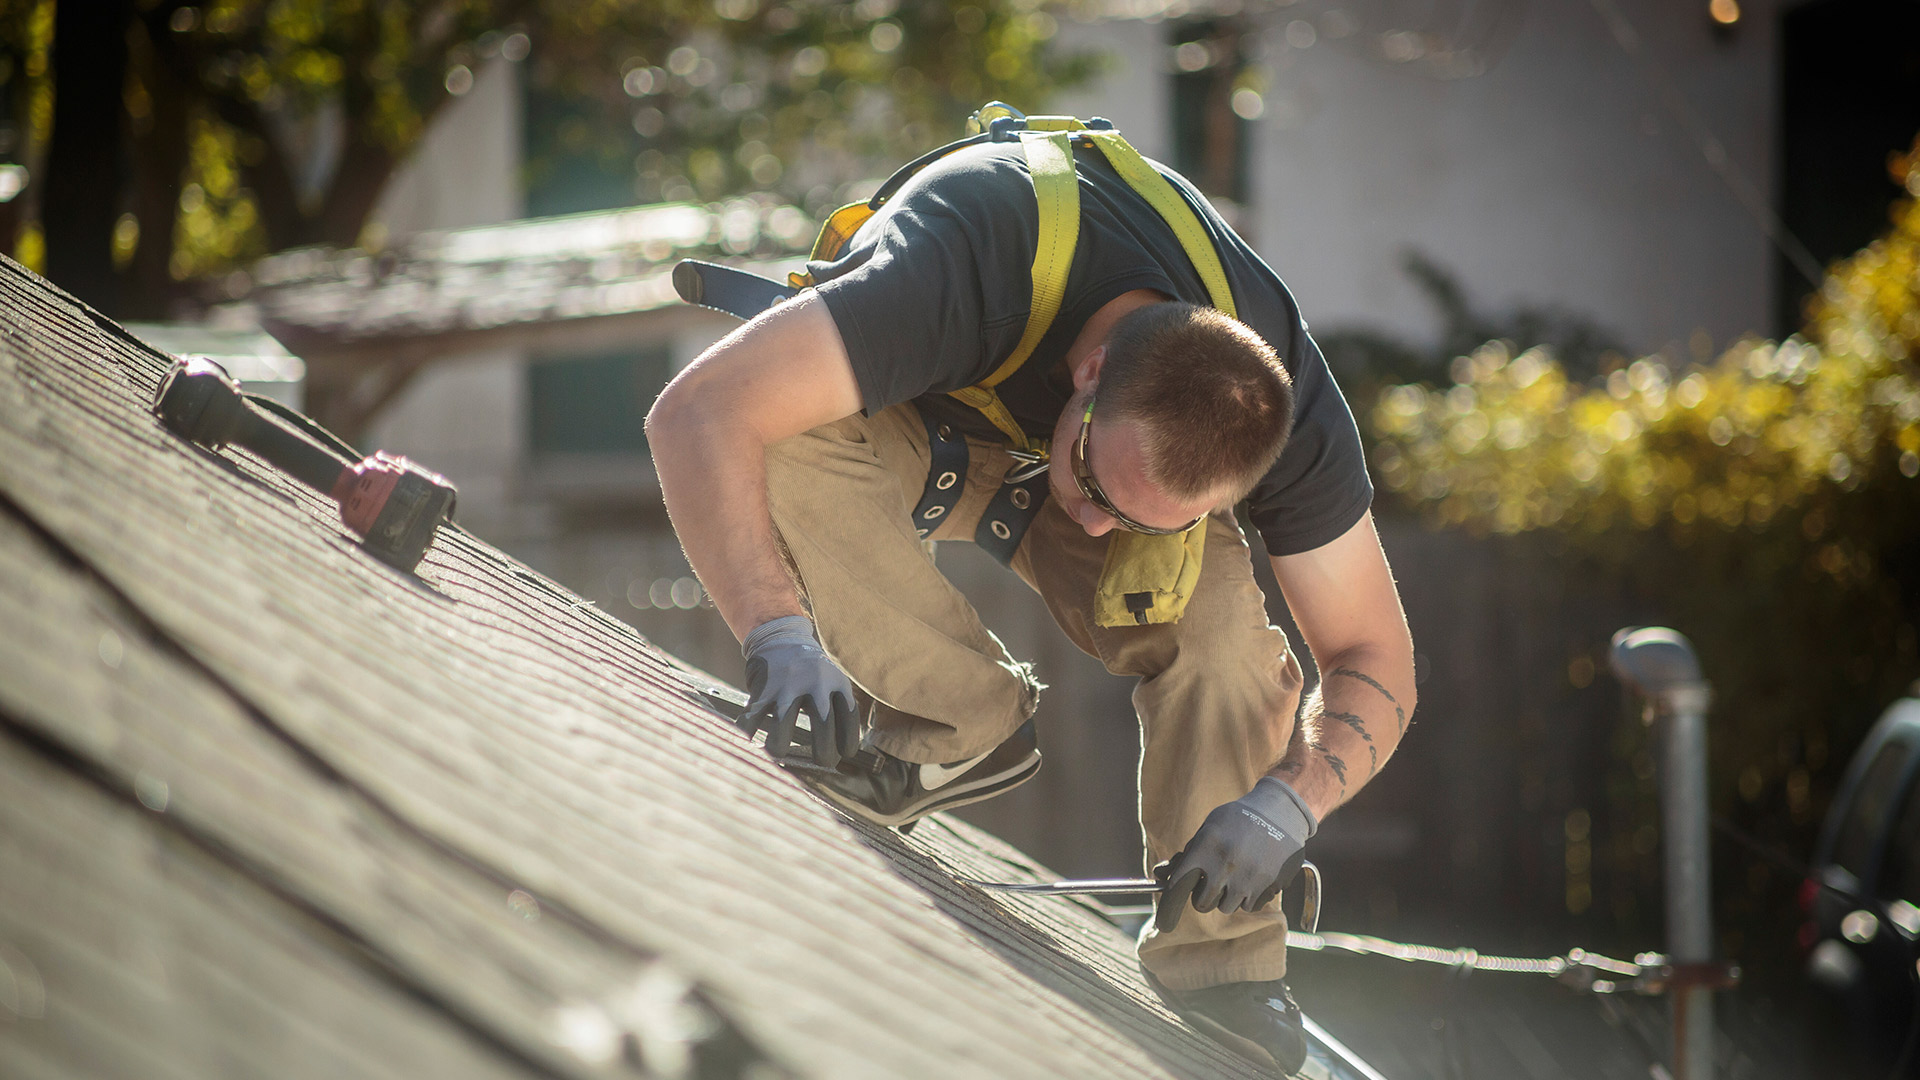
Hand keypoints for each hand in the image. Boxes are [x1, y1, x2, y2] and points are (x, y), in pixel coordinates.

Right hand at [740, 615, 860, 768]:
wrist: (780, 637)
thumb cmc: (809, 671)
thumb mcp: (831, 681)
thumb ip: (836, 709)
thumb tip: (839, 754)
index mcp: (836, 681)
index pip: (849, 716)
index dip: (849, 739)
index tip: (846, 754)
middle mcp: (814, 682)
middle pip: (823, 725)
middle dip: (824, 752)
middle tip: (822, 762)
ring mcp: (787, 685)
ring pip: (783, 726)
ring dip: (779, 747)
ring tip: (778, 753)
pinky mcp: (764, 688)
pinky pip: (754, 718)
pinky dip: (748, 733)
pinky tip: (747, 741)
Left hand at [1154, 777, 1316, 932]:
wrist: (1281, 812)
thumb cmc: (1238, 820)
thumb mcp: (1209, 829)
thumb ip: (1187, 854)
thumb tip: (1159, 875)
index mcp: (1206, 847)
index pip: (1179, 884)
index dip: (1170, 904)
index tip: (1165, 921)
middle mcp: (1225, 865)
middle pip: (1203, 904)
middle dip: (1204, 898)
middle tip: (1211, 885)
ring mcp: (1248, 877)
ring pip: (1227, 907)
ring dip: (1228, 897)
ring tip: (1236, 876)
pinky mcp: (1269, 885)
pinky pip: (1250, 906)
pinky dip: (1249, 898)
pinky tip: (1253, 877)